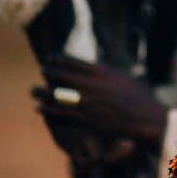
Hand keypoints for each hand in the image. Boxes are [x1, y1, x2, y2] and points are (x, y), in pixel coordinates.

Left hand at [32, 55, 166, 144]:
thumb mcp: (120, 76)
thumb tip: (89, 68)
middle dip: (49, 73)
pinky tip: (39, 108)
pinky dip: (48, 110)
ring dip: (43, 92)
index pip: (73, 62)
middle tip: (42, 71)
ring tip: (33, 91)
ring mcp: (87, 103)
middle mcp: (91, 86)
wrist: (143, 117)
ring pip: (58, 96)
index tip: (50, 58)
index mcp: (100, 72)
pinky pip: (61, 114)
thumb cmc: (135, 95)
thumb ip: (102, 71)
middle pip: (62, 76)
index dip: (58, 59)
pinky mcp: (85, 119)